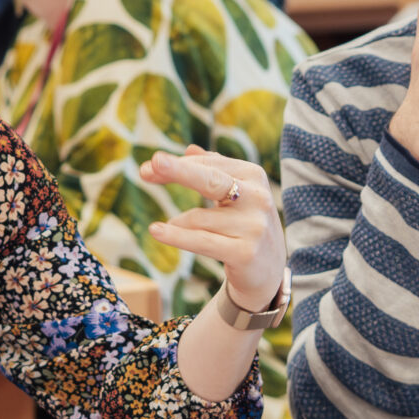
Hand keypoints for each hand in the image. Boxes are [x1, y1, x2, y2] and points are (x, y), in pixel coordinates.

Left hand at [139, 146, 283, 311]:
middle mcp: (257, 198)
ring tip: (166, 228)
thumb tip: (189, 149)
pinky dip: (176, 236)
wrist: (269, 270)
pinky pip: (201, 241)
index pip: (208, 165)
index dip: (177, 166)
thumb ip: (214, 171)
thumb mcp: (235, 194)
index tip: (149, 168)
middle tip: (155, 161)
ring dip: (176, 222)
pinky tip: (156, 230)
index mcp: (254, 176)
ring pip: (198, 218)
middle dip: (181, 170)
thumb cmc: (246, 224)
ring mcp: (253, 227)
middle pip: (211, 181)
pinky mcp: (244, 253)